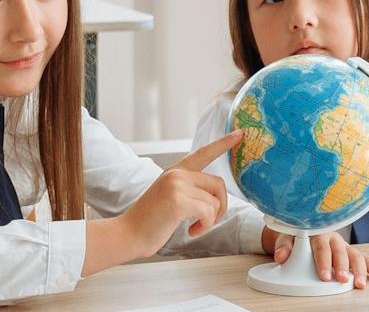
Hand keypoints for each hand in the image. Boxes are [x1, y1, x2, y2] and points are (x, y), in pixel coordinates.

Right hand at [92, 130, 241, 270]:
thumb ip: (189, 190)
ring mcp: (177, 185)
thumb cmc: (149, 221)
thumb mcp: (169, 197)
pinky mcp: (178, 201)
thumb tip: (215, 199)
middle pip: (218, 184)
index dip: (223, 144)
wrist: (128, 234)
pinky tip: (192, 231)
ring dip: (210, 220)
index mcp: (175, 171)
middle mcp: (177, 174)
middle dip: (220, 206)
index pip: (203, 153)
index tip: (240, 134)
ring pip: (215, 201)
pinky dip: (205, 226)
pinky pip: (209, 213)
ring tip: (194, 227)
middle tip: (208, 221)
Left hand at [273, 230, 368, 288]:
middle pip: (341, 252)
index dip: (324, 261)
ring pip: (355, 255)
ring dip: (359, 270)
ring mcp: (344, 245)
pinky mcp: (350, 252)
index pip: (321, 247)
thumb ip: (284, 246)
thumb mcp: (287, 236)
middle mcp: (334, 237)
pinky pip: (365, 258)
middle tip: (342, 279)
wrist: (305, 227)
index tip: (325, 275)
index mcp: (319, 232)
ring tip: (359, 284)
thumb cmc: (297, 234)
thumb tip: (281, 257)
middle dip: (342, 267)